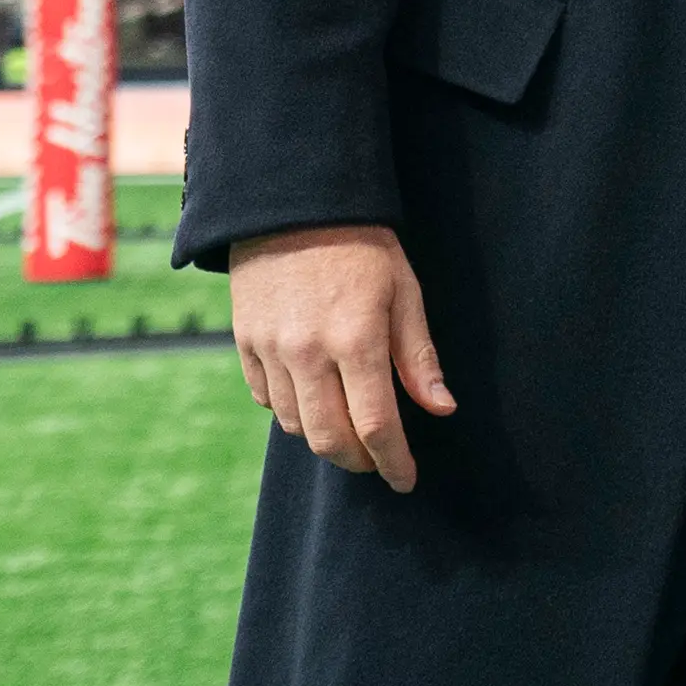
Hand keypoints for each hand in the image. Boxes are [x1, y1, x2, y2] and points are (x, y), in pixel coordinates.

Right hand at [229, 222, 454, 492]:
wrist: (293, 204)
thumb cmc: (363, 245)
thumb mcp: (404, 291)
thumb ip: (418, 356)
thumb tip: (440, 409)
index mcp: (356, 340)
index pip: (376, 425)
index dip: (393, 462)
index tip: (406, 480)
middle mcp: (307, 353)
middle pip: (330, 438)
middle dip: (358, 461)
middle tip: (378, 460)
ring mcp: (270, 350)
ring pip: (295, 425)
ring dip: (325, 438)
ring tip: (349, 430)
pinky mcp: (244, 343)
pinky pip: (266, 399)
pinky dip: (290, 412)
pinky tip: (313, 401)